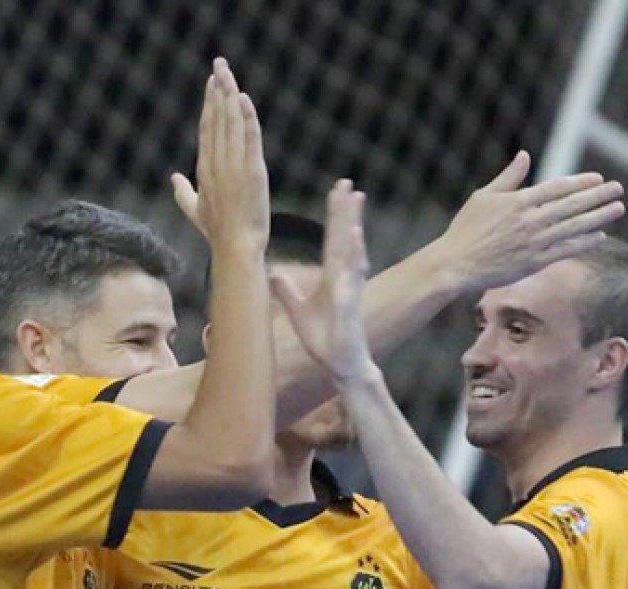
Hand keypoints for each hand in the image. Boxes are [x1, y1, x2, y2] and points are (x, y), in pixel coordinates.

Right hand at [176, 58, 267, 251]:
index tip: (212, 83)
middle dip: (218, 89)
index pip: (207, 128)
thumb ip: (182, 193)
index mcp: (204, 169)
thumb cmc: (217, 233)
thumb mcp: (195, 211)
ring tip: (229, 72)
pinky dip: (247, 117)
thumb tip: (173, 177)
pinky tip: (244, 98)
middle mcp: (216, 163)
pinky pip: (249, 138)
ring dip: (230, 95)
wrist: (235, 248)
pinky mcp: (253, 171)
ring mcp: (234, 166)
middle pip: (217, 118)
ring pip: (231, 123)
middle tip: (220, 64)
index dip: (209, 103)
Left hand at [270, 179, 373, 380]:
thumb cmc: (324, 340)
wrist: (340, 365)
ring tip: (354, 202)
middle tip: (346, 183)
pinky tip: (355, 240)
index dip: (335, 214)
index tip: (337, 190)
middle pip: (344, 238)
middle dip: (346, 210)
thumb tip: (272, 274)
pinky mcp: (350, 305)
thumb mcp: (298, 312)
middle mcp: (344, 278)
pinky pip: (352, 279)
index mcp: (332, 277)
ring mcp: (349, 290)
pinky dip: (355, 259)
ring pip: (352, 252)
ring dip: (353, 227)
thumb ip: (287, 292)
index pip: (333, 239)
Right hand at [430, 153, 625, 292]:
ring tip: (618, 209)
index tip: (598, 179)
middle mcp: (530, 221)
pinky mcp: (534, 262)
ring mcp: (534, 243)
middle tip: (618, 189)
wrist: (456, 265)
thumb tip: (525, 155)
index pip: (557, 188)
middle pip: (572, 206)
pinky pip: (566, 250)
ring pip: (574, 227)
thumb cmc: (466, 229)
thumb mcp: (484, 196)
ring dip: (599, 217)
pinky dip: (584, 242)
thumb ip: (509, 177)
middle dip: (598, 197)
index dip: (580, 182)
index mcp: (518, 201)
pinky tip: (600, 236)